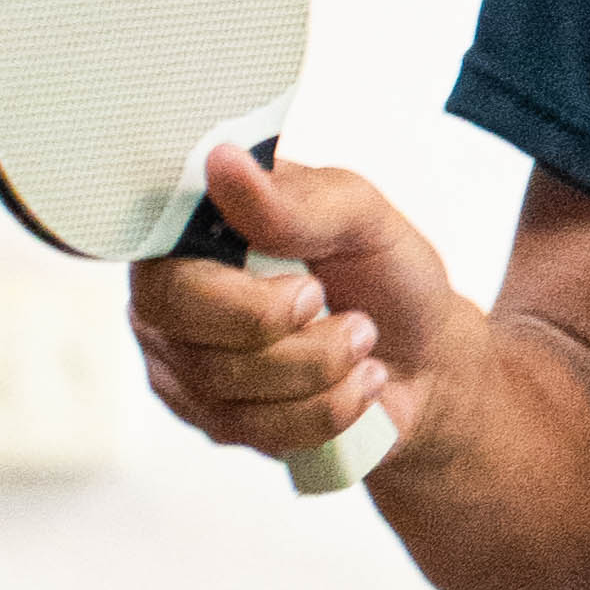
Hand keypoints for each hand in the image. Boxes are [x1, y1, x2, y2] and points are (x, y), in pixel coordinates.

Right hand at [130, 143, 455, 480]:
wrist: (425, 358)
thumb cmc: (384, 275)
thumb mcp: (361, 216)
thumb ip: (293, 199)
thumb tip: (222, 162)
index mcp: (197, 229)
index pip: (163, 252)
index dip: (232, 281)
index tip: (309, 282)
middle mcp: (174, 294)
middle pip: (182, 317)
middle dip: (280, 325)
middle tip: (334, 305)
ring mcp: (185, 363)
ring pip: (224, 381)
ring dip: (320, 365)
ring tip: (360, 339)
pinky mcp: (213, 420)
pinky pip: (256, 428)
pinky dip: (327, 407)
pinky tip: (356, 383)